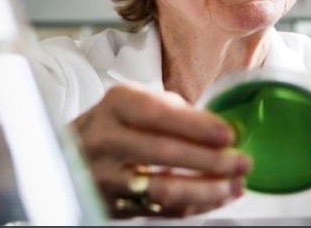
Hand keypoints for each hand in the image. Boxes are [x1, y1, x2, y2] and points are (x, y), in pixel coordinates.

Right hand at [73, 84, 249, 217]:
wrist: (68, 154)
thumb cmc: (115, 123)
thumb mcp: (135, 103)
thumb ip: (176, 112)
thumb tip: (223, 129)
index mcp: (116, 105)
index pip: (158, 114)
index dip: (196, 126)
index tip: (228, 134)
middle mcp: (107, 139)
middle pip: (163, 153)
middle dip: (210, 161)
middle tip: (242, 162)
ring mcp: (107, 176)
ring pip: (162, 188)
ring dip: (206, 189)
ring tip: (235, 185)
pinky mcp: (114, 204)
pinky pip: (161, 208)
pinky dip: (195, 204)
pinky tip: (218, 197)